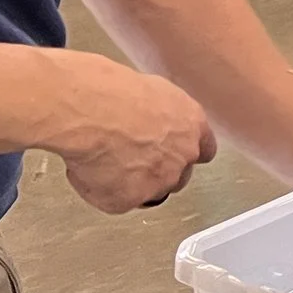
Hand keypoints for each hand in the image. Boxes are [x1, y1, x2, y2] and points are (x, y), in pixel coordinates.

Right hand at [50, 52, 217, 213]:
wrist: (90, 110)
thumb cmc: (112, 91)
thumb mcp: (152, 91)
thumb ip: (162, 116)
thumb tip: (149, 122)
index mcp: (192, 124)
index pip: (204, 150)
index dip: (182, 153)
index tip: (170, 153)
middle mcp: (184, 155)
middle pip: (178, 175)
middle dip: (157, 172)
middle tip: (127, 159)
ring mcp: (161, 180)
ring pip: (149, 191)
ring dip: (131, 183)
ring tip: (102, 161)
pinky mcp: (131, 198)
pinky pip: (117, 200)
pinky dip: (101, 190)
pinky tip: (88, 169)